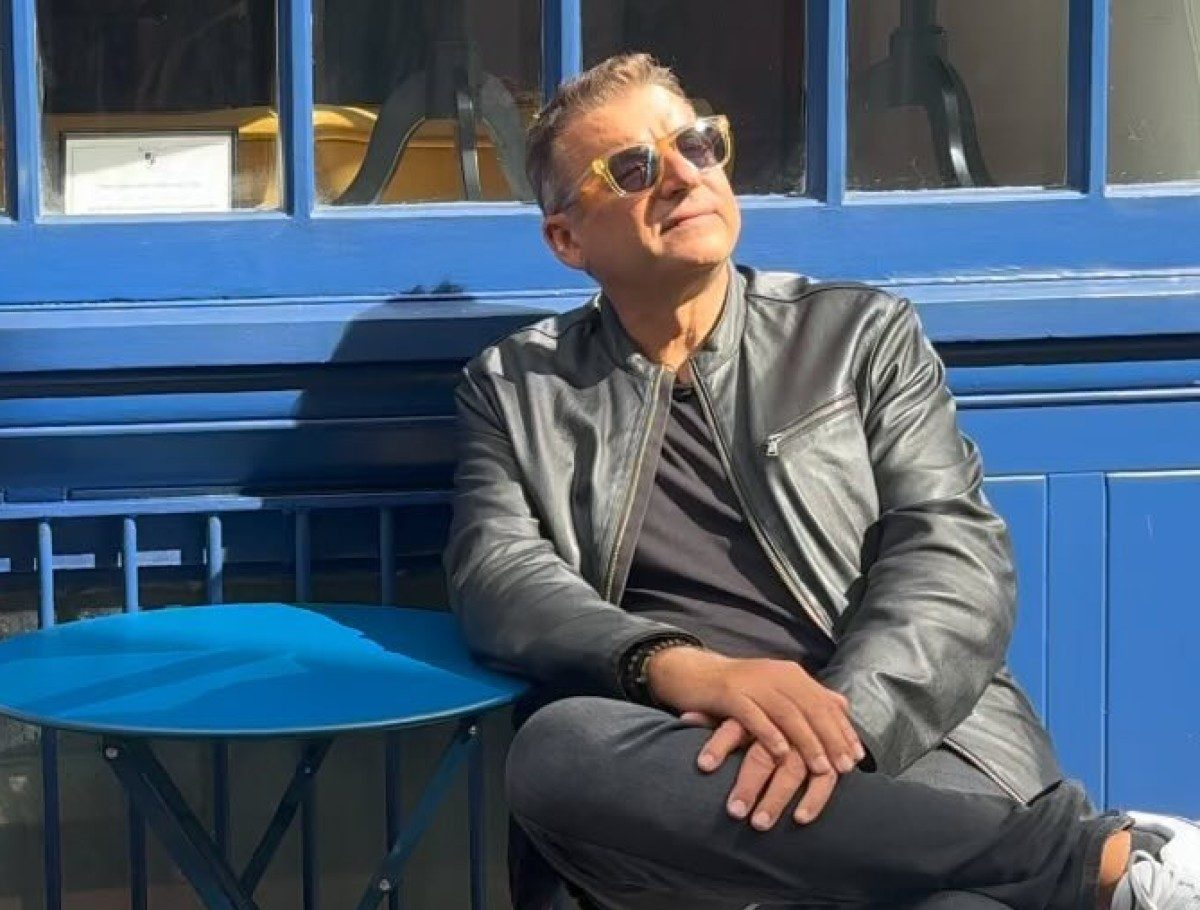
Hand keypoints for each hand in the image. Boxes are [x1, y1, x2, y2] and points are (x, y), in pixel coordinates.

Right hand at [648, 647, 864, 776]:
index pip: (825, 703)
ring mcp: (752, 682)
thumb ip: (808, 697)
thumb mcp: (776, 689)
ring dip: (807, 742)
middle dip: (831, 739)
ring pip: (788, 713)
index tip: (857, 759)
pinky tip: (781, 753)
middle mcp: (776, 674)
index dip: (842, 730)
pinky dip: (770, 734)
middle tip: (843, 769)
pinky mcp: (729, 692)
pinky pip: (754, 715)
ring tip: (820, 768)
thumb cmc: (738, 689)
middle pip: (811, 708)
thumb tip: (843, 705)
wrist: (693, 674)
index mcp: (791, 674)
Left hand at [681, 711, 840, 829]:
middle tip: (733, 812)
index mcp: (758, 710)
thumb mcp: (739, 710)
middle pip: (764, 754)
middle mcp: (783, 725)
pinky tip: (800, 818)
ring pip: (793, 770)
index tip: (704, 766)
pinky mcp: (829, 757)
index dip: (718, 745)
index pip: (735, 727)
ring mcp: (808, 741)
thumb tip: (684, 718)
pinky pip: (824, 778)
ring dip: (776, 799)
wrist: (808, 708)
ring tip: (758, 825)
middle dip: (748, 785)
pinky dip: (814, 798)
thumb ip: (712, 716)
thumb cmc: (762, 714)